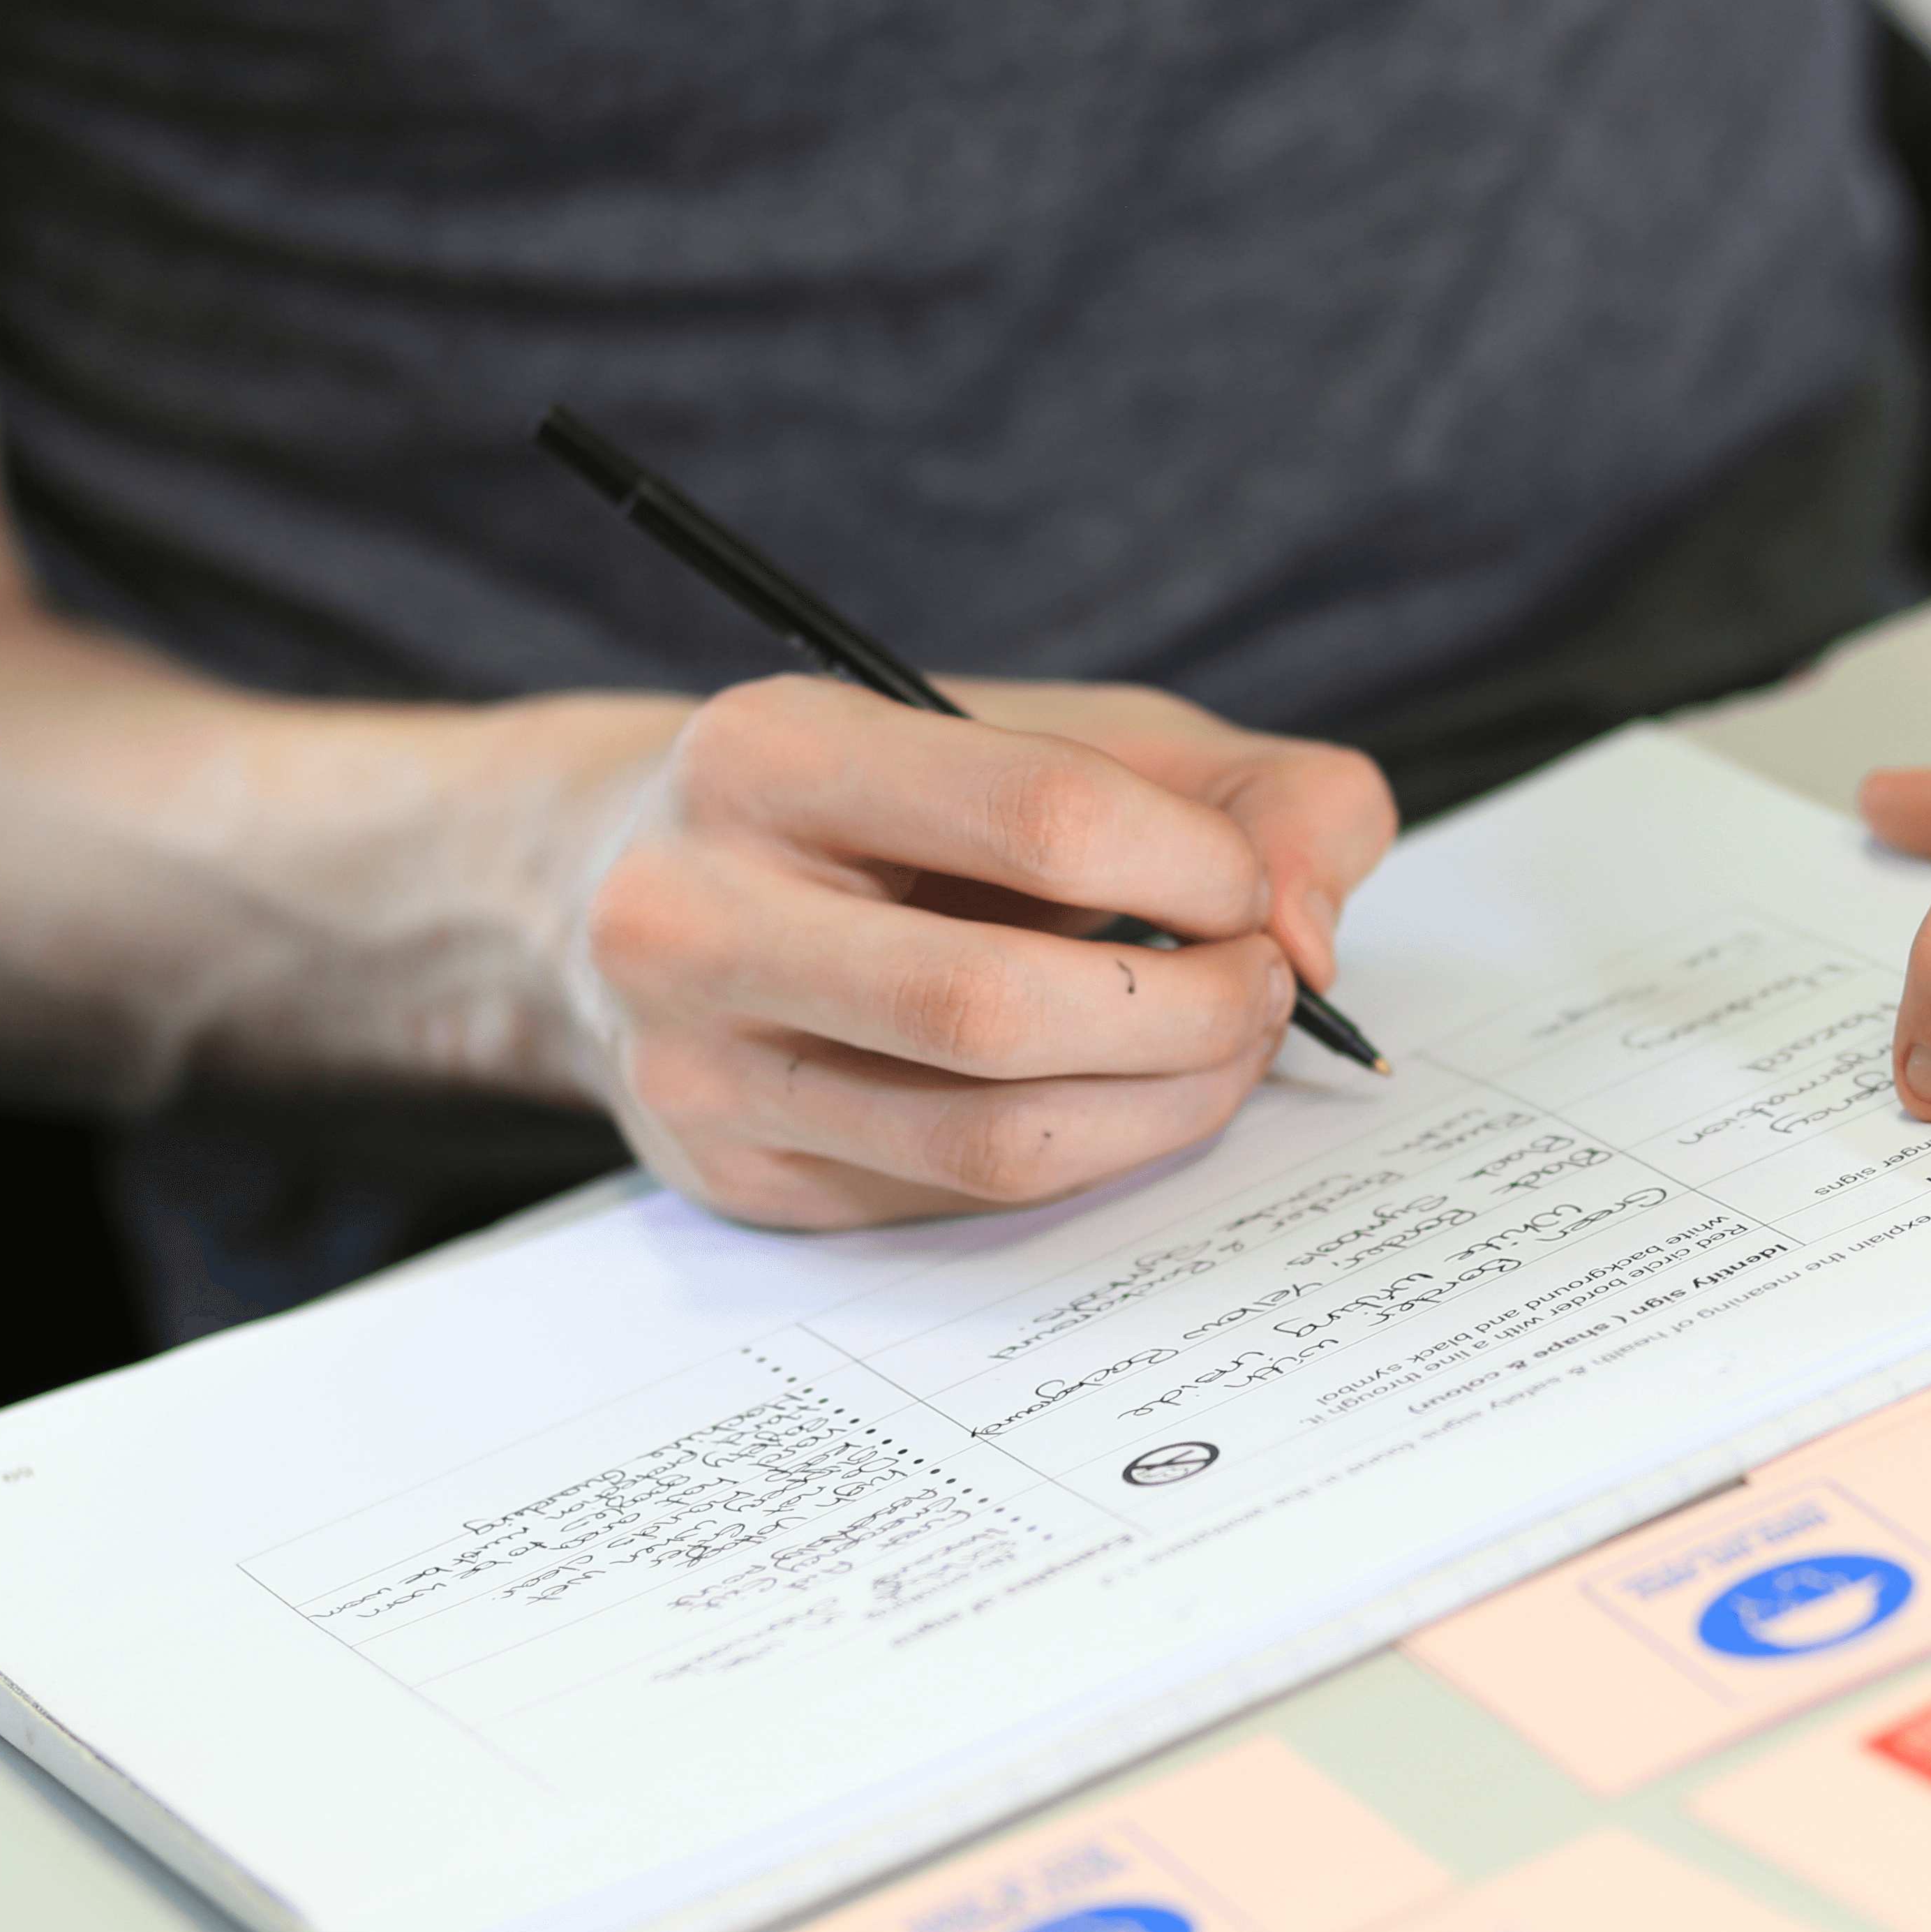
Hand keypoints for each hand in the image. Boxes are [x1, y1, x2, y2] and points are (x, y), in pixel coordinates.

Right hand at [571, 675, 1394, 1227]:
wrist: (616, 887)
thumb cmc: (888, 807)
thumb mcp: (1061, 736)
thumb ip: (1247, 790)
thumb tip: (1314, 930)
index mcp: (770, 756)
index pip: (1044, 820)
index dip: (1202, 868)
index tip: (1252, 890)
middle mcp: (695, 914)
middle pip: (1001, 1006)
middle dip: (1196, 1013)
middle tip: (1268, 992)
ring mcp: (698, 1065)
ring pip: (991, 1137)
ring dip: (1165, 1107)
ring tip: (1225, 1049)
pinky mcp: (738, 1177)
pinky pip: (963, 1195)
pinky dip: (1089, 1150)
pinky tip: (1121, 1093)